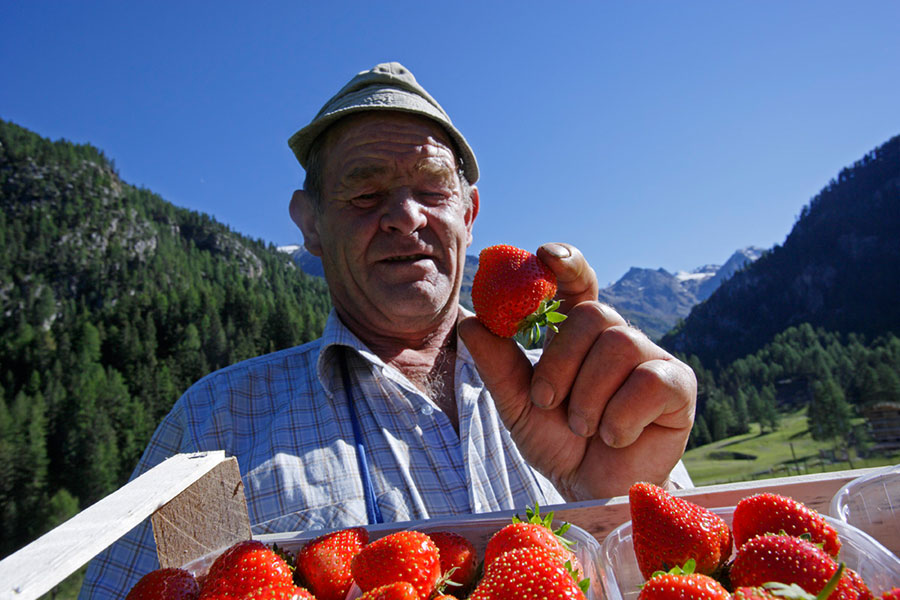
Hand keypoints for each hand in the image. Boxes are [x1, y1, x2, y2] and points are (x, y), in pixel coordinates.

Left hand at [458, 243, 696, 499]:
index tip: (543, 255)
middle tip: (548, 402)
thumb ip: (497, 363)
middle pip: (593, 314)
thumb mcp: (518, 403)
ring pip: (620, 345)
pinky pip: (650, 381)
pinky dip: (621, 417)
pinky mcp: (679, 387)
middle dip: (561, 362)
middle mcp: (618, 338)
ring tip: (584, 427)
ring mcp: (653, 359)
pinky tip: (616, 437)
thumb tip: (470, 320)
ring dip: (589, 397)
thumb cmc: (558, 442)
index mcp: (581, 335)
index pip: (578, 283)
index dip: (566, 263)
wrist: (590, 490)